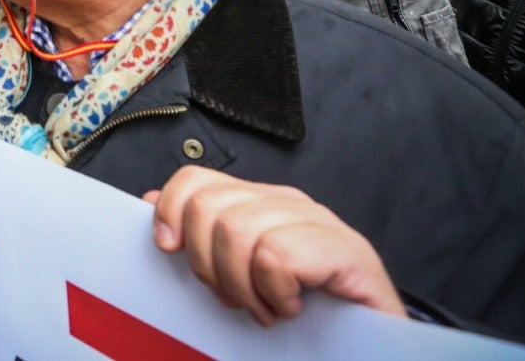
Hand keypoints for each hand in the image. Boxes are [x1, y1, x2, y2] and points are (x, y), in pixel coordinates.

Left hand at [145, 166, 404, 325]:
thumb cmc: (305, 314)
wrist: (373, 349)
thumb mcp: (241, 274)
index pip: (196, 180)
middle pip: (209, 208)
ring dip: (244, 286)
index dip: (172, 213)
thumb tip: (151, 203)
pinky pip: (277, 257)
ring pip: (238, 231)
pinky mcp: (347, 251)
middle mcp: (288, 202)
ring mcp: (320, 222)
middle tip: (235, 298)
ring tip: (265, 308)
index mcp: (260, 202)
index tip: (170, 251)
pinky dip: (275, 292)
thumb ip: (201, 236)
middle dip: (208, 264)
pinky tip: (291, 308)